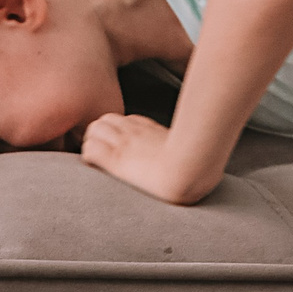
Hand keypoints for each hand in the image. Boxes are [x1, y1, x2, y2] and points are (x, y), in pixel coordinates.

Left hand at [79, 112, 213, 205]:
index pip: (128, 121)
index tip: (123, 145)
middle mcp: (136, 133)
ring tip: (98, 160)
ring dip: (91, 143)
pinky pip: (90, 150)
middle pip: (106, 120)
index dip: (120, 131)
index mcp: (154, 131)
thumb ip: (189, 151)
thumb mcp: (196, 150)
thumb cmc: (200, 167)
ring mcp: (124, 144)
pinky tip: (95, 168)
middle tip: (104, 151)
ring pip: (93, 130)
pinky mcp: (116, 160)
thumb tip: (205, 165)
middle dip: (100, 133)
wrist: (192, 171)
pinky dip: (88, 157)